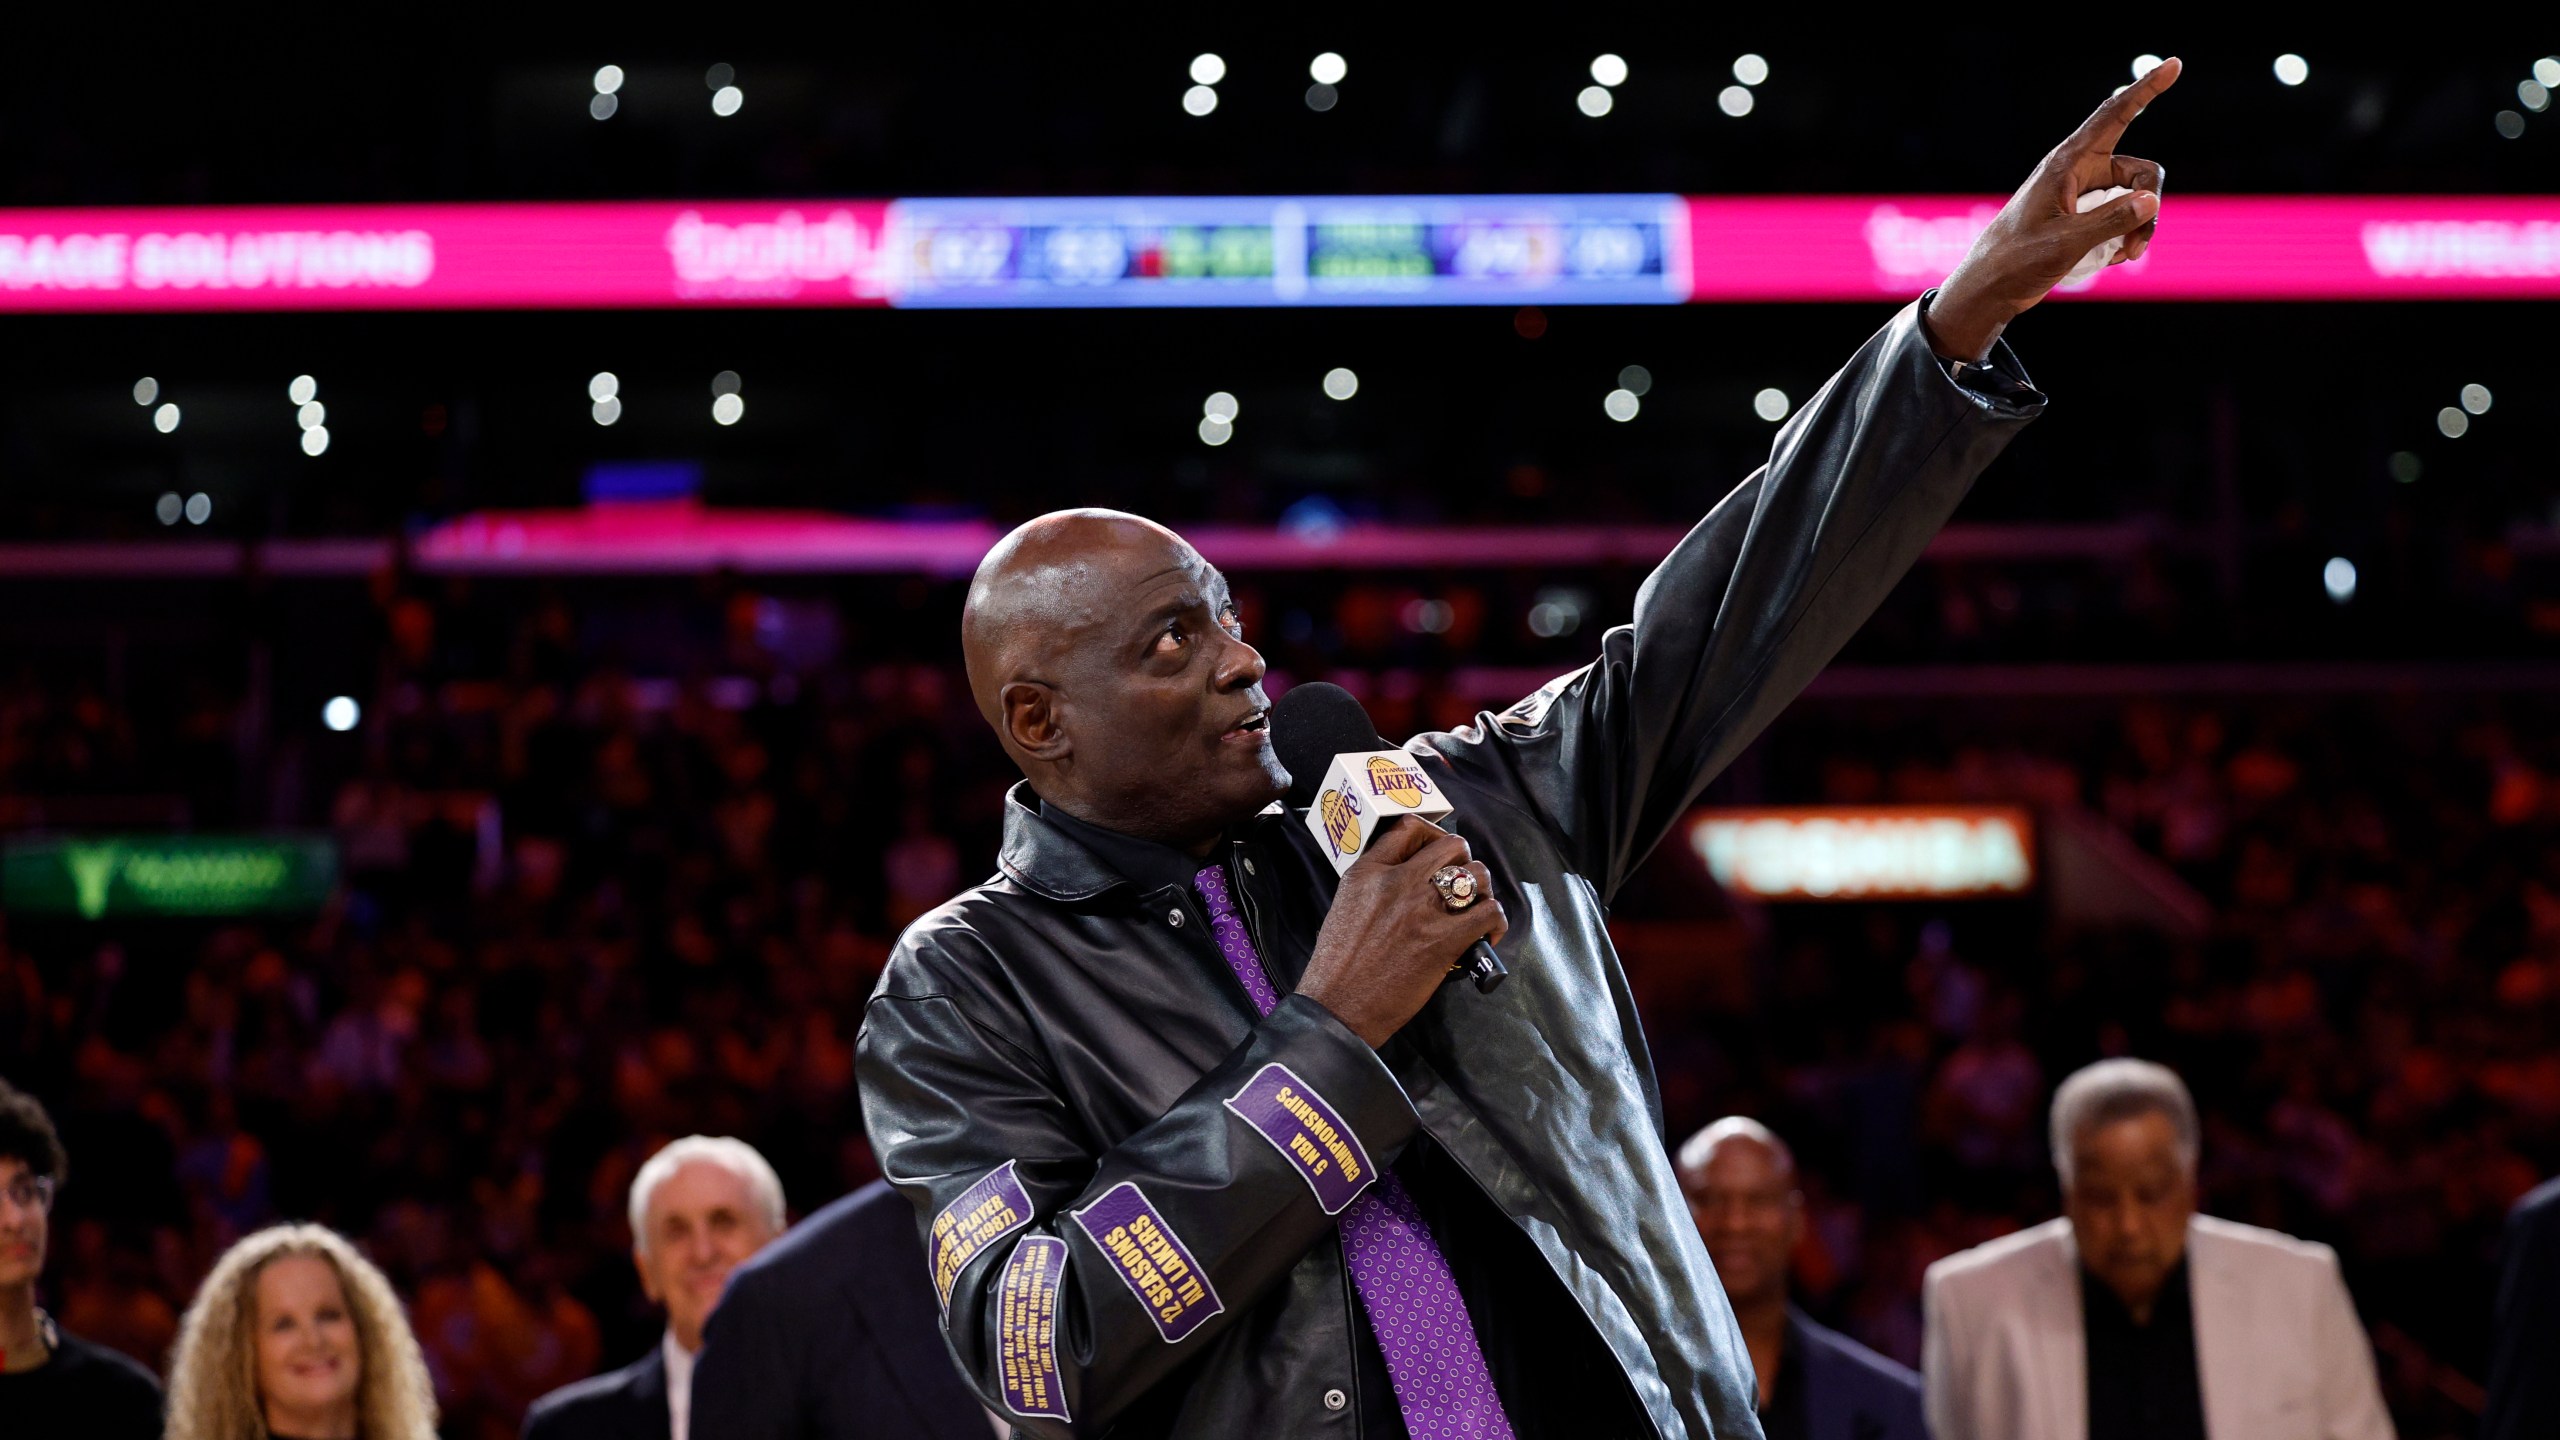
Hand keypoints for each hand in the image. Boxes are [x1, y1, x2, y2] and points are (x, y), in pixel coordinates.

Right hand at [1296, 817, 1508, 1048]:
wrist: (1339, 1004)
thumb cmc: (1338, 964)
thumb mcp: (1345, 904)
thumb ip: (1374, 884)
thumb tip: (1407, 879)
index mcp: (1369, 871)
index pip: (1410, 827)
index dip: (1432, 837)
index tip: (1437, 855)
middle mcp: (1398, 881)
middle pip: (1452, 845)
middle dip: (1463, 861)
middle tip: (1459, 884)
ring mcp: (1422, 908)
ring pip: (1476, 874)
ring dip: (1481, 890)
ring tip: (1473, 909)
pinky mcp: (1444, 939)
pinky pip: (1489, 912)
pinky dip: (1495, 922)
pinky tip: (1485, 935)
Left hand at [1926, 57, 2180, 361]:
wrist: (1991, 287)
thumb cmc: (2017, 260)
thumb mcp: (2066, 242)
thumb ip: (2110, 221)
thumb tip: (2151, 201)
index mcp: (2068, 163)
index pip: (2114, 115)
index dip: (2145, 89)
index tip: (2174, 63)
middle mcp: (2079, 171)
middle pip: (2141, 171)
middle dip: (2149, 206)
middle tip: (2136, 245)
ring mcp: (2083, 193)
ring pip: (2136, 197)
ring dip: (2139, 227)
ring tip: (2125, 256)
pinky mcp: (2085, 215)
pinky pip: (2123, 216)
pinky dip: (2125, 236)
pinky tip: (2112, 260)